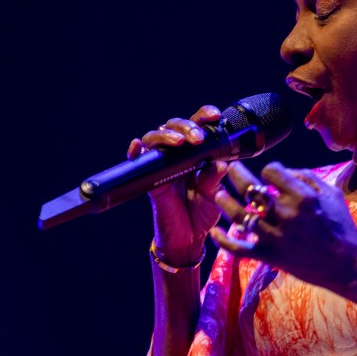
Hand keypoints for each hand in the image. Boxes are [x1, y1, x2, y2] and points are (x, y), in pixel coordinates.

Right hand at [128, 105, 228, 264]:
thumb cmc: (201, 213)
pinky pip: (139, 162)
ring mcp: (161, 166)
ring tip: (178, 142)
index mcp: (195, 153)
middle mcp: (177, 155)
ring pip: (155, 138)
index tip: (214, 115)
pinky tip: (137, 146)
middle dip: (186, 126)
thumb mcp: (213, 195)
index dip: (203, 116)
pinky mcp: (150, 181)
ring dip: (165, 135)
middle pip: (174, 126)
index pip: (197, 126)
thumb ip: (214, 179)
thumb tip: (220, 164)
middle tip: (198, 137)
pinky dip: (136, 152)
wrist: (188, 239)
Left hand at [209, 161, 356, 291]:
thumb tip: (286, 171)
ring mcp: (275, 235)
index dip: (267, 170)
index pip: (271, 171)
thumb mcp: (332, 194)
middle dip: (237, 174)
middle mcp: (286, 214)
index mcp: (303, 196)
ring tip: (218, 193)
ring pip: (239, 215)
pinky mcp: (269, 255)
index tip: (268, 176)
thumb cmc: (342, 227)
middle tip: (230, 168)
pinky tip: (215, 231)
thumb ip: (308, 177)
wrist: (347, 265)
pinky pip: (239, 248)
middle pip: (250, 188)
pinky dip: (224, 240)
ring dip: (225, 201)